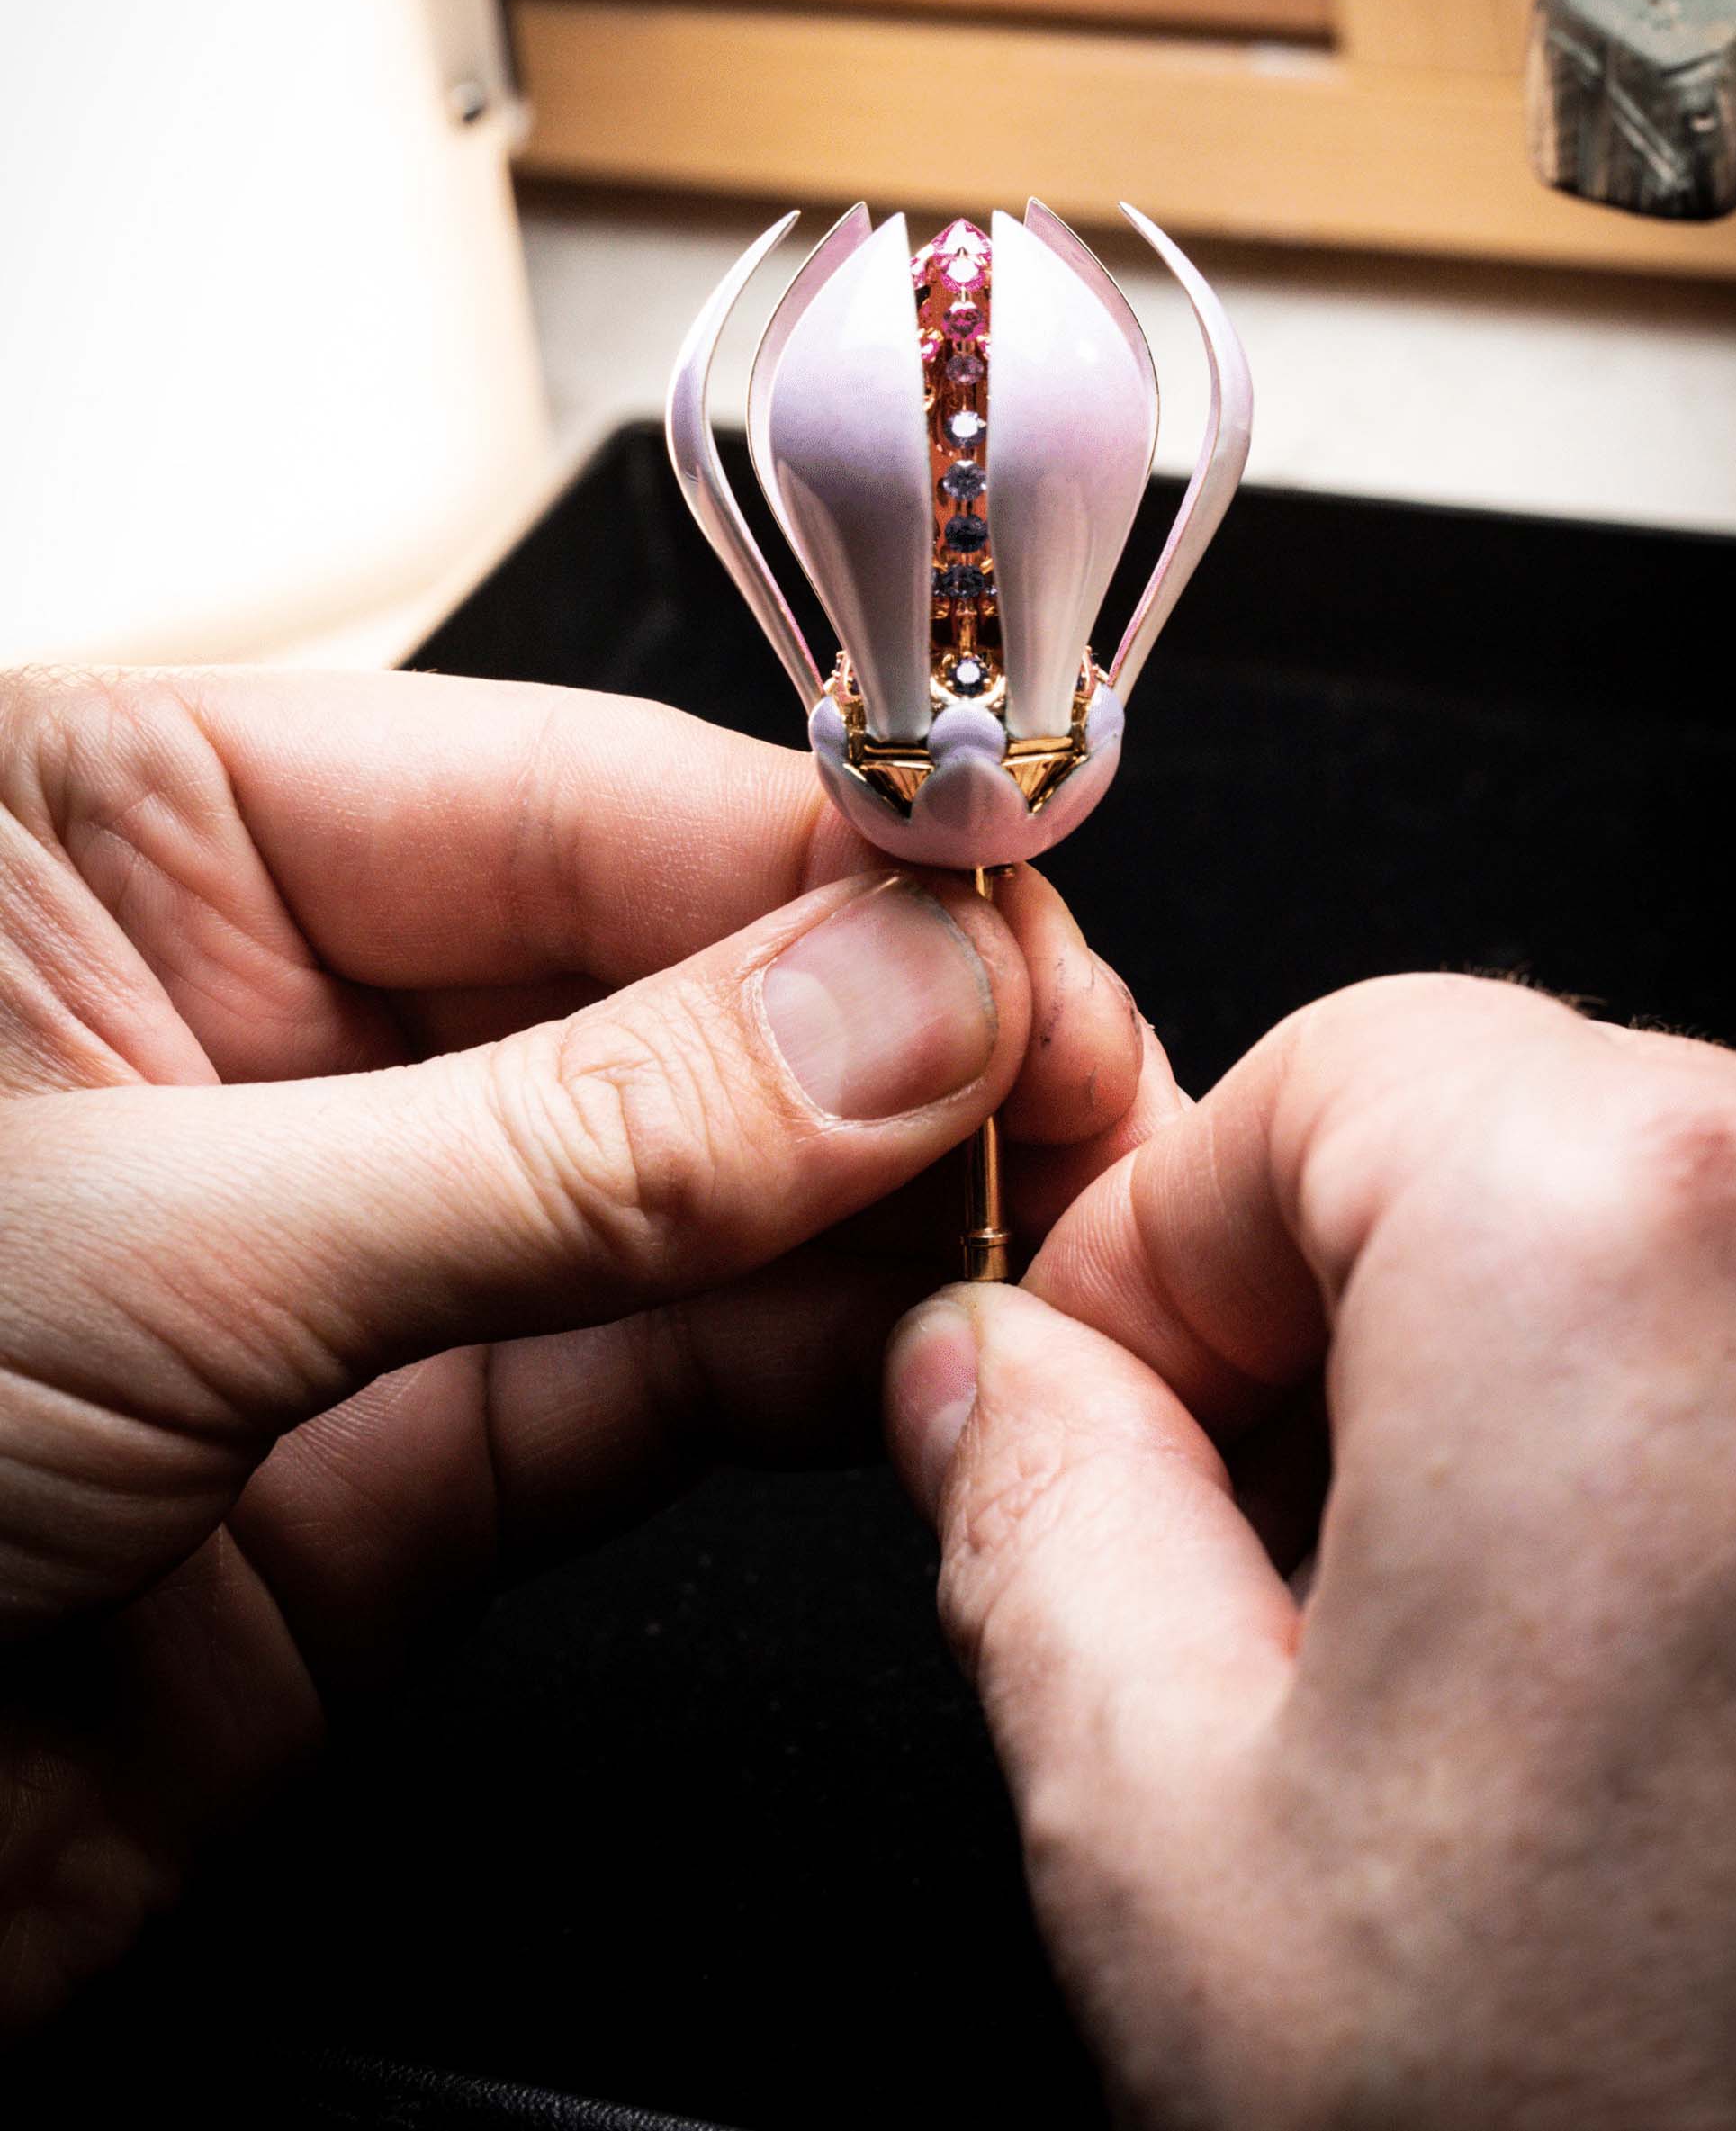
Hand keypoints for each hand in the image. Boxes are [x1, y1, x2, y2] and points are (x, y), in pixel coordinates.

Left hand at [0, 665, 1167, 2030]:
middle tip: (1080, 1089)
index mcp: (141, 831)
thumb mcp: (152, 1248)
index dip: (823, 864)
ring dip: (879, 1208)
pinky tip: (926, 1344)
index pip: (576, 793)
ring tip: (1052, 1217)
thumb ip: (563, 1141)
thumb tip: (889, 1017)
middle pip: (665, 973)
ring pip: (691, 1183)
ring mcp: (365, 1235)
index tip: (1014, 939)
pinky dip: (807, 1366)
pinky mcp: (413, 1456)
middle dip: (883, 1039)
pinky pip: (657, 1372)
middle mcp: (268, 1012)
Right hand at [888, 974, 1735, 2129]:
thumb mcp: (1164, 1834)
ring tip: (1419, 1650)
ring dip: (1480, 1380)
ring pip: (1636, 1224)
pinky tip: (1592, 1671)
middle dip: (1319, 1307)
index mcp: (1612, 1239)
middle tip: (1240, 1554)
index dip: (1165, 1257)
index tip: (1101, 1417)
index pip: (1311, 1070)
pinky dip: (1646, 1443)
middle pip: (1486, 1123)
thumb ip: (1029, 1517)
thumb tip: (976, 1373)